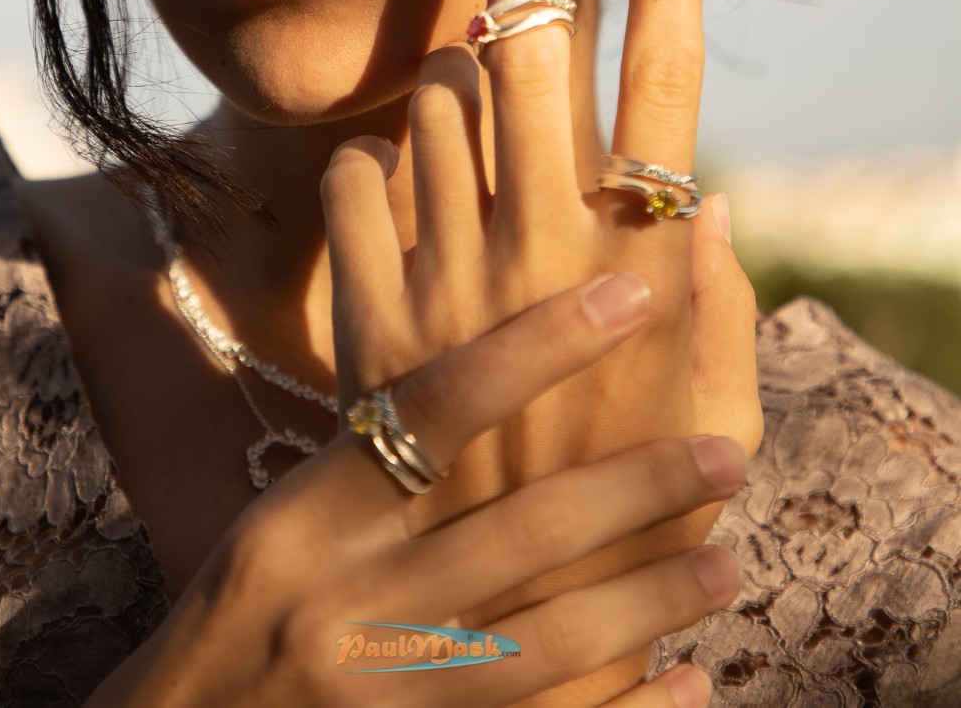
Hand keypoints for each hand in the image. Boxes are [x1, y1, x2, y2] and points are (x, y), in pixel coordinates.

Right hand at [85, 274, 743, 707]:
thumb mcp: (281, 522)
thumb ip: (373, 451)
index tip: (630, 297)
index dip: (536, 345)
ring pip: (546, 644)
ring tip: (723, 566)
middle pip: (518, 532)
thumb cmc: (237, 615)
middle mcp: (344, 602)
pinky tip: (688, 686)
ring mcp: (380, 694)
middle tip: (728, 455)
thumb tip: (481, 362)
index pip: (435, 407)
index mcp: (306, 518)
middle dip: (635, 489)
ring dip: (646, 600)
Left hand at [322, 0, 760, 699]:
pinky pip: (356, 176)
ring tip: (472, 128)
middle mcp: (534, 239)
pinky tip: (405, 195)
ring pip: (434, 97)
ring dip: (453, 83)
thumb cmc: (636, 519)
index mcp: (634, 254)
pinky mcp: (367, 305)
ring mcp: (441, 266)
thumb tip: (702, 195)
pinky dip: (379, 165)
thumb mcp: (713, 418)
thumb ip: (714, 302)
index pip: (660, 74)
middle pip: (527, 44)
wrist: (490, 616)